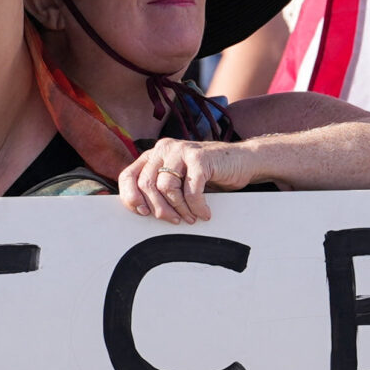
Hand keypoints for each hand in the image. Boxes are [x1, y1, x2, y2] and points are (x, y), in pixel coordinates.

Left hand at [116, 137, 252, 223]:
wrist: (242, 160)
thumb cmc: (208, 173)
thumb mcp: (178, 179)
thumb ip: (159, 188)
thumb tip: (142, 212)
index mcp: (154, 155)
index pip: (128, 176)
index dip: (131, 198)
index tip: (143, 214)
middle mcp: (164, 149)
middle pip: (146, 184)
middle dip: (159, 209)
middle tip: (173, 221)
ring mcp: (182, 151)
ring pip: (166, 187)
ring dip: (179, 209)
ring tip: (190, 217)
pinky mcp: (200, 158)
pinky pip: (190, 190)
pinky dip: (196, 207)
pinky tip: (204, 213)